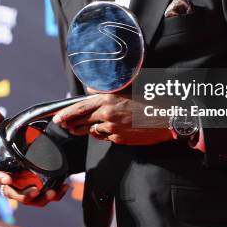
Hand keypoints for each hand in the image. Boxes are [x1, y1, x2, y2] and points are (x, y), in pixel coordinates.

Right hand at [0, 110, 68, 206]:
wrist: (34, 145)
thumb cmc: (16, 140)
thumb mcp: (7, 130)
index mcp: (2, 169)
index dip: (0, 178)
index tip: (7, 178)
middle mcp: (14, 181)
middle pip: (14, 193)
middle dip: (23, 195)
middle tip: (34, 191)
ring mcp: (27, 187)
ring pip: (31, 200)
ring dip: (40, 200)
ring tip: (51, 193)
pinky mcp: (41, 189)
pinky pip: (46, 197)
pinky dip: (55, 195)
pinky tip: (64, 187)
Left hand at [52, 89, 173, 145]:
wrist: (168, 117)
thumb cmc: (151, 98)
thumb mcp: (129, 86)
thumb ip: (107, 86)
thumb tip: (91, 87)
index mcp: (108, 99)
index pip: (80, 108)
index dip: (66, 114)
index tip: (58, 118)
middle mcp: (108, 114)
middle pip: (82, 121)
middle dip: (72, 124)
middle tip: (66, 125)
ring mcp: (114, 129)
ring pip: (94, 131)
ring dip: (88, 129)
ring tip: (84, 128)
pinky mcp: (120, 139)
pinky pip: (107, 137)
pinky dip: (104, 134)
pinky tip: (107, 130)